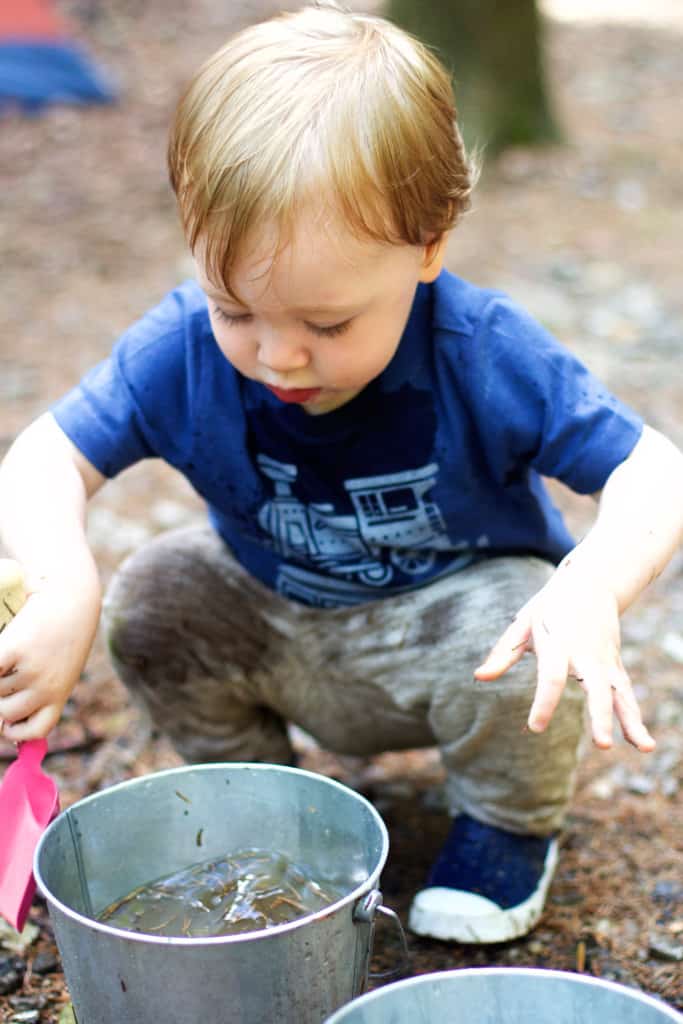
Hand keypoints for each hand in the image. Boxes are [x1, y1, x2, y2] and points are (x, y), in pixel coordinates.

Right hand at [0, 577, 99, 740]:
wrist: (69, 597)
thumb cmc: (62, 633)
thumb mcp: (60, 667)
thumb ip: (42, 693)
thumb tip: (5, 724)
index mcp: (59, 693)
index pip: (36, 729)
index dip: (17, 732)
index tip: (6, 726)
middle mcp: (47, 687)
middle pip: (5, 713)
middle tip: (7, 678)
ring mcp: (30, 669)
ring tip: (15, 654)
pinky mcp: (13, 650)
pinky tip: (5, 649)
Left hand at [474, 565, 655, 752]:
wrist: (592, 581)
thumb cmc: (549, 607)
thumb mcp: (522, 624)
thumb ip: (503, 654)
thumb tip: (479, 677)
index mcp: (558, 644)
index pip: (552, 677)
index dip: (545, 703)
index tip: (536, 727)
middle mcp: (585, 654)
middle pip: (596, 688)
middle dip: (600, 717)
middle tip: (602, 745)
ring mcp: (605, 660)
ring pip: (620, 693)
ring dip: (631, 721)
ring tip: (644, 748)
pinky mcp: (615, 665)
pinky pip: (626, 694)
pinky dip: (636, 717)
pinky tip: (644, 744)